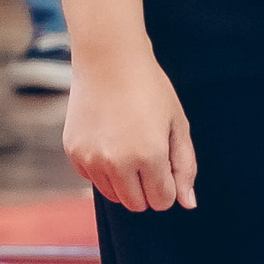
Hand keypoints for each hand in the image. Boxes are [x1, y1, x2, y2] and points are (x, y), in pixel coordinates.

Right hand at [66, 49, 197, 210]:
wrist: (108, 58)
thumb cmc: (149, 88)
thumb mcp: (177, 123)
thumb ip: (185, 166)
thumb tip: (188, 204)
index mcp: (149, 155)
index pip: (162, 201)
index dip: (168, 186)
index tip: (165, 162)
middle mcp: (117, 163)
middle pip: (137, 204)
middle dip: (147, 189)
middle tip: (148, 156)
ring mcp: (92, 159)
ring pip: (114, 196)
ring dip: (124, 182)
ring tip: (128, 146)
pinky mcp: (74, 152)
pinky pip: (93, 179)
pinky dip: (103, 169)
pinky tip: (109, 140)